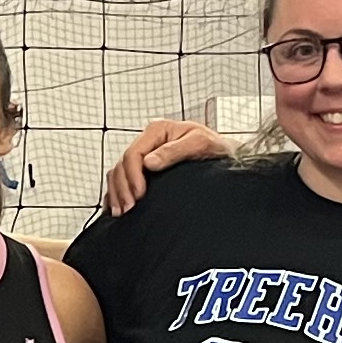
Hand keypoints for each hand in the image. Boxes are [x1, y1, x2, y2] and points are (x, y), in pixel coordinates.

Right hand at [99, 116, 230, 213]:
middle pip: (122, 164)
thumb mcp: (200, 144)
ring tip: (122, 212)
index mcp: (157, 130)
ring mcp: (145, 154)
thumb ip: (175, 151)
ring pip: (119, 172)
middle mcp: (148, 141)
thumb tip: (149, 162)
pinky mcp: (145, 168)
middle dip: (123, 188)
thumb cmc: (215, 147)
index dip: (132, 176)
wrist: (224, 155)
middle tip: (128, 209)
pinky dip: (117, 193)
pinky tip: (117, 207)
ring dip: (117, 192)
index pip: (134, 153)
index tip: (139, 195)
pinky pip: (123, 179)